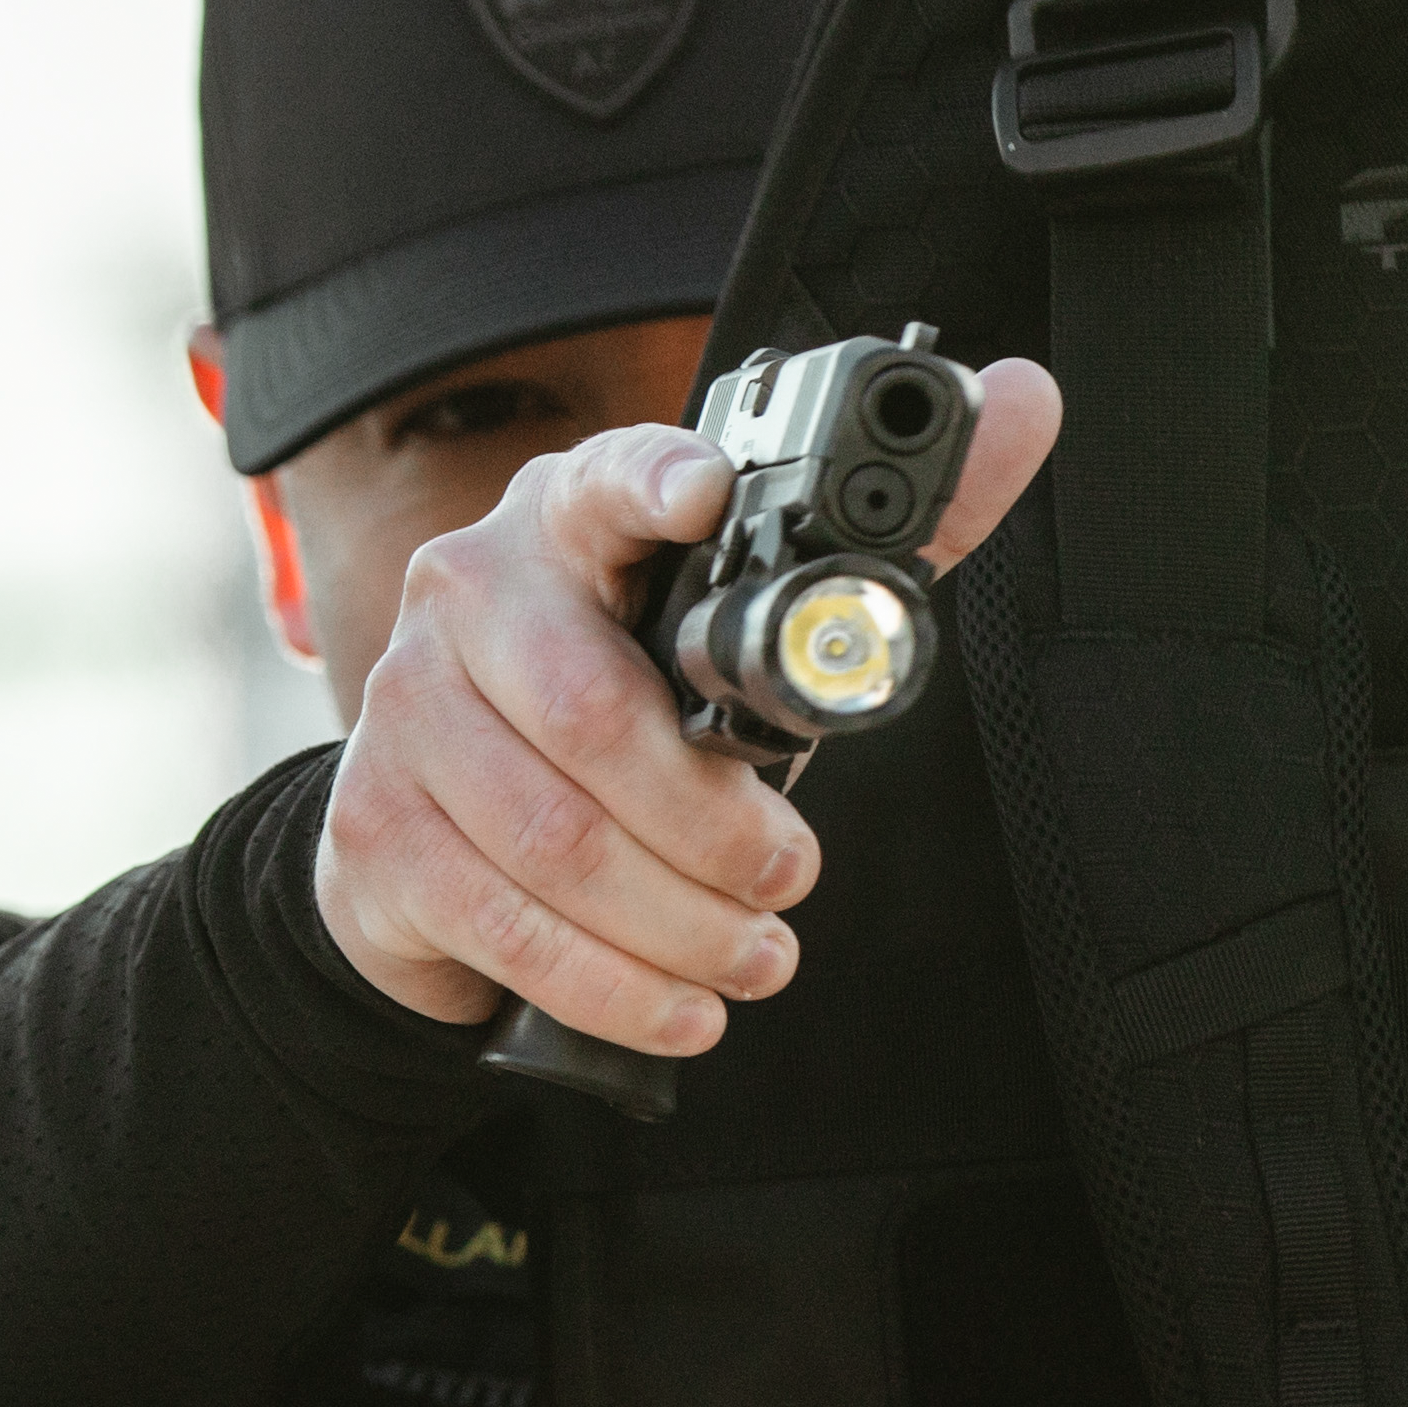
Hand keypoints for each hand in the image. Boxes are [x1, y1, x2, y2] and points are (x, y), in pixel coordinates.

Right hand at [316, 356, 1060, 1055]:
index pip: (608, 479)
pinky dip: (612, 986)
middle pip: (594, 717)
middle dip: (716, 827)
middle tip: (790, 880)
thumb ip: (893, 535)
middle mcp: (464, 594)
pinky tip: (680, 1006)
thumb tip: (1032, 400)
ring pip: (556, 840)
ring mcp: (403, 715)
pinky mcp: (375, 835)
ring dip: (679, 924)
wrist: (435, 832)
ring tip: (754, 955)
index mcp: (565, 519)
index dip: (654, 481)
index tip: (706, 493)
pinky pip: (506, 924)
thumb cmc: (618, 713)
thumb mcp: (744, 628)